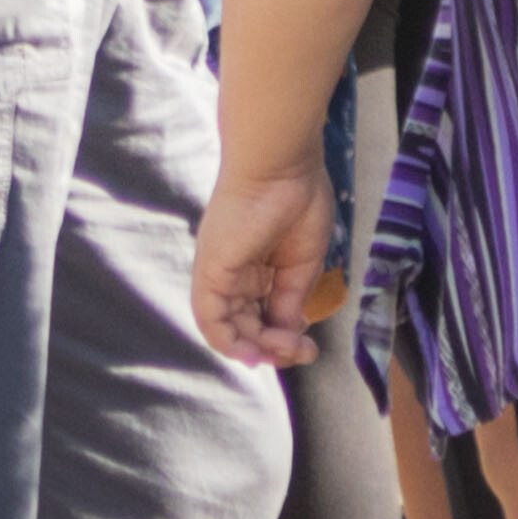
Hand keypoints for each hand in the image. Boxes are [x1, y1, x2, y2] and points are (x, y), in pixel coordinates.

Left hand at [192, 162, 340, 369]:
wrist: (284, 165)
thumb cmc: (299, 199)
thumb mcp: (302, 264)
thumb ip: (290, 301)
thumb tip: (288, 335)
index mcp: (257, 268)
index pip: (261, 316)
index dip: (281, 338)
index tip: (306, 347)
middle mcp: (234, 274)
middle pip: (245, 326)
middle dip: (273, 348)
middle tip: (304, 352)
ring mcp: (219, 273)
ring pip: (227, 329)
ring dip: (256, 349)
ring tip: (287, 351)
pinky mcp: (211, 271)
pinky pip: (211, 320)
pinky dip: (229, 343)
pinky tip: (255, 354)